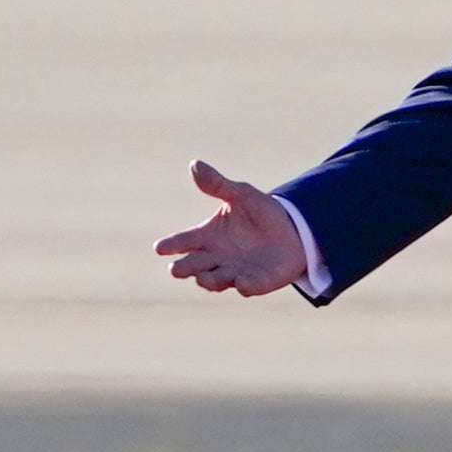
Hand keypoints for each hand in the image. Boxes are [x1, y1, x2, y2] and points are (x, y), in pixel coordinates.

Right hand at [156, 161, 309, 298]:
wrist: (293, 230)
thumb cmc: (260, 212)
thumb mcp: (240, 194)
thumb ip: (217, 184)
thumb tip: (194, 164)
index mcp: (208, 236)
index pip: (184, 240)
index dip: (171, 244)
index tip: (159, 248)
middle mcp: (217, 258)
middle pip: (195, 265)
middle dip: (185, 268)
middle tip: (175, 270)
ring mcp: (236, 272)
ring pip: (217, 280)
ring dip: (209, 280)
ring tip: (202, 278)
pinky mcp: (257, 282)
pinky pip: (249, 287)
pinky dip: (245, 286)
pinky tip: (241, 283)